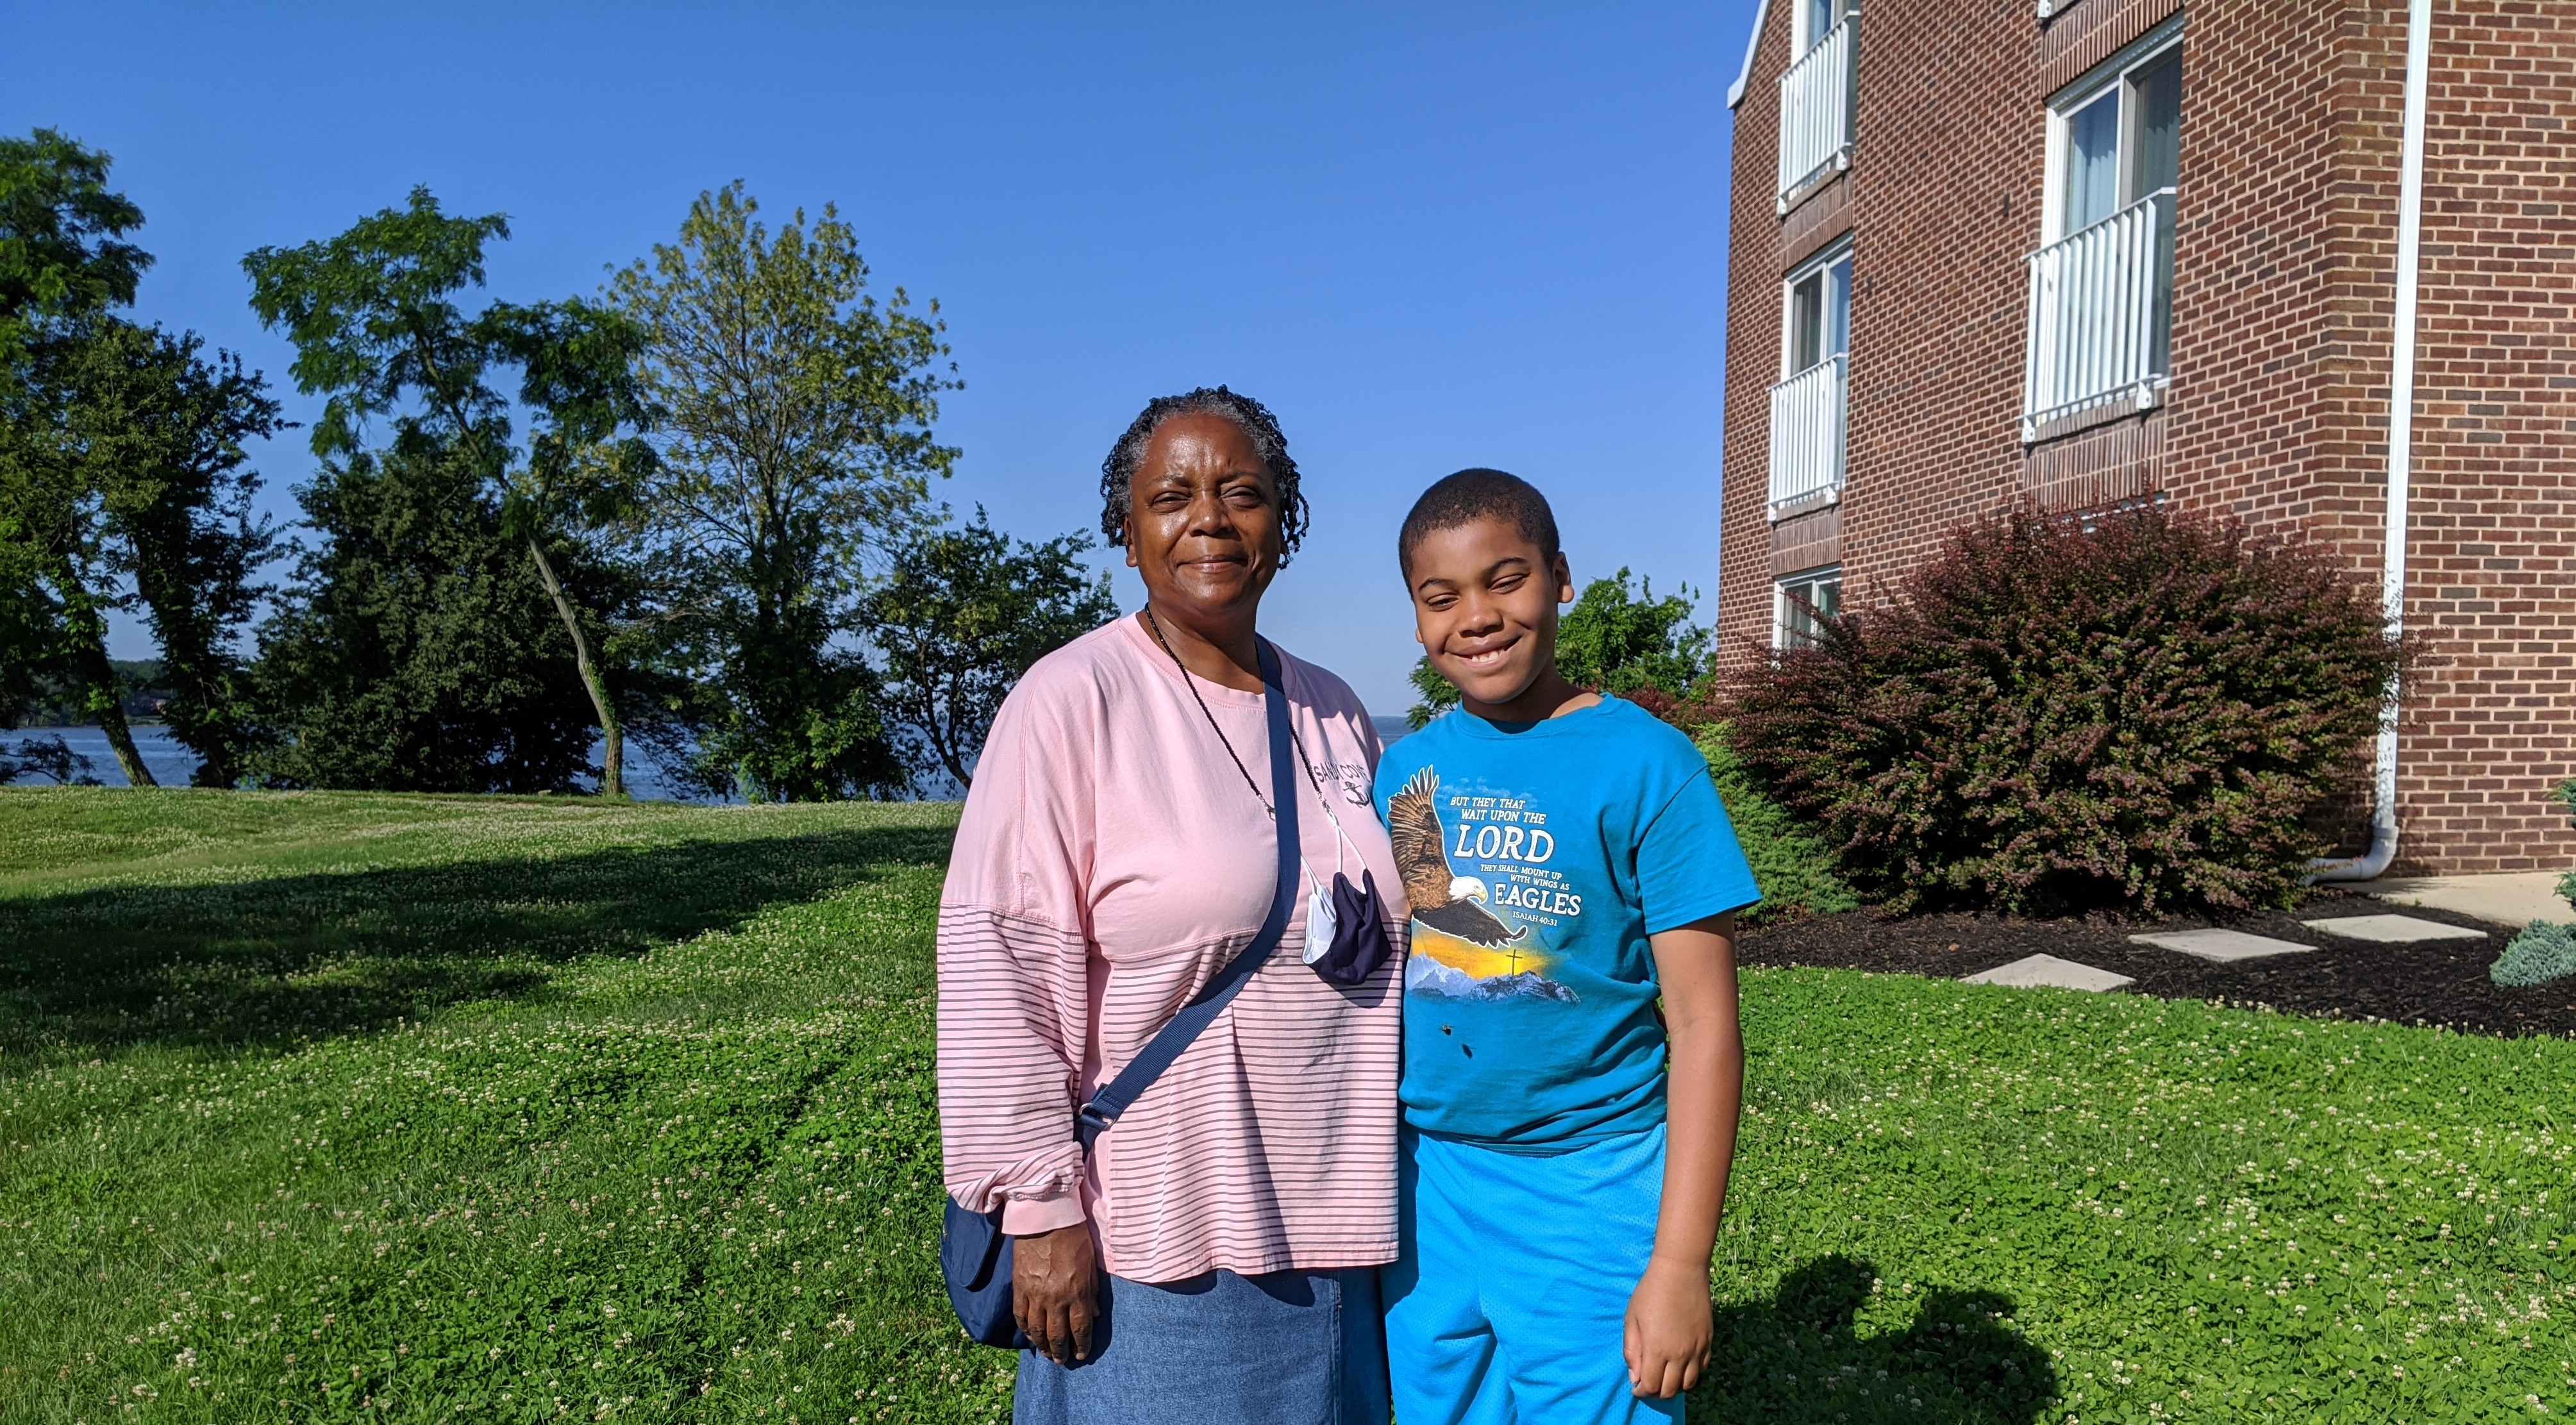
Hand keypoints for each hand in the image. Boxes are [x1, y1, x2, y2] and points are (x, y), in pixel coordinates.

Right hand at [1012, 1223, 1099, 1364]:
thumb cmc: (1073, 1234)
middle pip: (1057, 1334)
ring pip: (1037, 1330)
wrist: (1044, 1216)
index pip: (1080, 1328)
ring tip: (1047, 1353)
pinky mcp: (1019, 1287)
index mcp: (1077, 1291)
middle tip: (1063, 1360)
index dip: (1081, 1344)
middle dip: (1061, 1351)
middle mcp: (1055, 1298)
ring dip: (1042, 1345)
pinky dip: (1025, 1329)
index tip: (1082, 1354)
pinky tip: (1029, 1335)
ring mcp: (1034, 1294)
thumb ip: (1092, 1290)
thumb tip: (1095, 1314)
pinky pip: (1020, 1315)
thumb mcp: (1091, 1262)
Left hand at [1623, 1255, 1713, 1398]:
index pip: (1651, 1386)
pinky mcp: (1708, 1341)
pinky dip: (1692, 1374)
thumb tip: (1635, 1377)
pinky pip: (1702, 1369)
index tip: (1636, 1387)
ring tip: (1665, 1377)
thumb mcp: (1631, 1319)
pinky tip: (1682, 1366)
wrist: (1681, 1271)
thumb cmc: (1651, 1292)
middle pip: (1670, 1390)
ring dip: (1676, 1386)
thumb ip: (1632, 1351)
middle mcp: (1680, 1354)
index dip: (1641, 1391)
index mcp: (1657, 1349)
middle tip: (1649, 1384)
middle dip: (1657, 1392)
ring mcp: (1697, 1348)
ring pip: (1689, 1384)